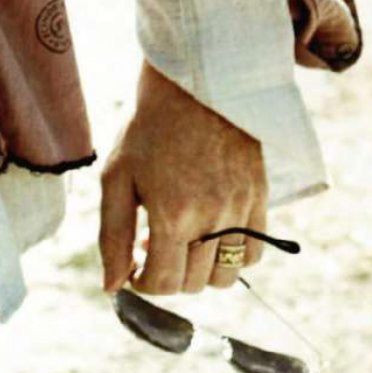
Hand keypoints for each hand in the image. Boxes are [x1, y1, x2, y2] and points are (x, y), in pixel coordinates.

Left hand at [99, 58, 267, 294]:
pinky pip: (254, 253)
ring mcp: (240, 210)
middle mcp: (212, 218)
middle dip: (168, 274)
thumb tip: (111, 286)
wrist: (193, 85)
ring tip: (182, 240)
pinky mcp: (260, 198)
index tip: (136, 267)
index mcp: (172, 214)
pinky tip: (211, 232)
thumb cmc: (147, 129)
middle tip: (153, 243)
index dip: (144, 283)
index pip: (163, 283)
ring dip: (200, 271)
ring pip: (226, 277)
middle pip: (193, 283)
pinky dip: (233, 256)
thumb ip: (112, 236)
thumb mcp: (116, 177)